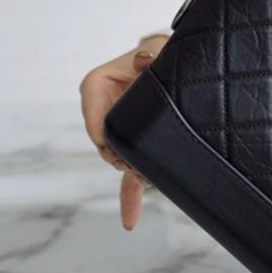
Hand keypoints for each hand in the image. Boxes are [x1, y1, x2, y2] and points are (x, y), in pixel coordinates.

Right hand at [79, 35, 168, 230]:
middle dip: (123, 161)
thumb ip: (148, 57)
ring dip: (133, 174)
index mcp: (96, 86)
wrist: (176, 61)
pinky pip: (128, 174)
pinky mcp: (133, 144)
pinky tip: (130, 221)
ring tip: (150, 180)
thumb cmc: (161, 53)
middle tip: (144, 171)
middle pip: (107, 145)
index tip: (122, 153)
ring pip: (119, 160)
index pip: (95, 123)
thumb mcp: (154, 50)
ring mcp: (118, 130)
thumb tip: (142, 61)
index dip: (108, 141)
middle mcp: (101, 109)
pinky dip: (130, 197)